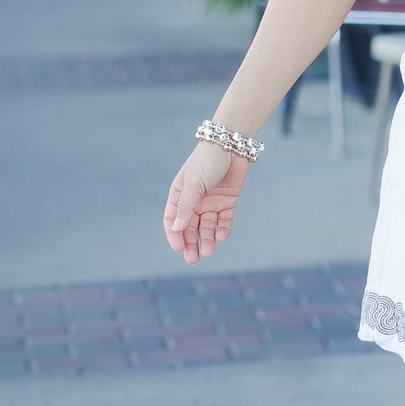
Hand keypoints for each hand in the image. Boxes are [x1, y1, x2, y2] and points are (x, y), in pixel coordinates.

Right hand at [163, 142, 250, 264]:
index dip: (174, 235)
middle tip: (193, 259)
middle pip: (190, 228)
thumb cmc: (207, 161)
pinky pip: (223, 220)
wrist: (232, 146)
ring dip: (206, 240)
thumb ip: (187, 205)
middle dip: (191, 243)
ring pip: (206, 227)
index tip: (178, 248)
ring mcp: (210, 202)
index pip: (172, 220)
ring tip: (208, 253)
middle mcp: (194, 201)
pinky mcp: (227, 202)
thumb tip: (177, 228)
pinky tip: (221, 237)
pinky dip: (222, 230)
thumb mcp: (194, 183)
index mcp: (179, 195)